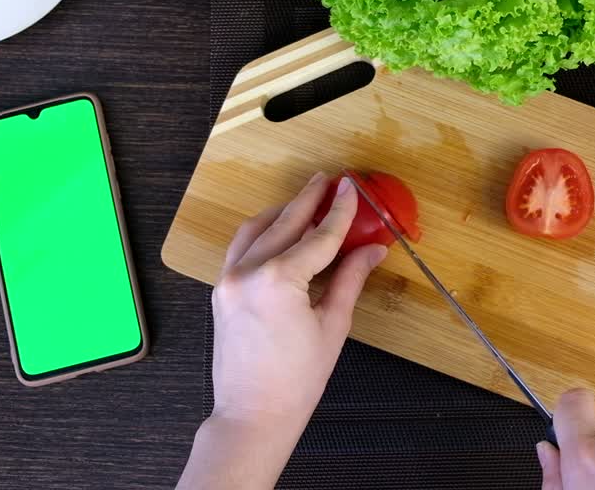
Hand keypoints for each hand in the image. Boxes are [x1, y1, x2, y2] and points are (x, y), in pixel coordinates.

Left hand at [210, 171, 386, 431]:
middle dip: (309, 199)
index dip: (340, 211)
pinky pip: (241, 248)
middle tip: (329, 181)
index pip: (319, 236)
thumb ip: (350, 279)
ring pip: (257, 229)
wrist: (254, 413)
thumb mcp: (333, 326)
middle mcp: (248, 272)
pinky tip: (278, 229)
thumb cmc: (297, 379)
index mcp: (279, 281)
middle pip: (285, 223)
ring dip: (282, 212)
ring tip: (306, 200)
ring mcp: (229, 280)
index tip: (352, 188)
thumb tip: (372, 250)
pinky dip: (261, 232)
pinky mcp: (221, 290)